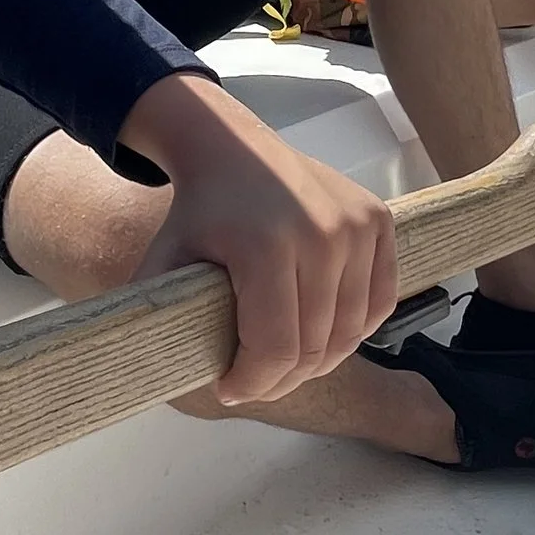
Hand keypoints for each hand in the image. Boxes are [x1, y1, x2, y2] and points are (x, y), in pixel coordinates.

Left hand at [121, 75, 397, 403]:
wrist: (232, 146)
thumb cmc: (198, 211)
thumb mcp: (164, 261)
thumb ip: (160, 314)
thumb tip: (155, 374)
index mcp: (265, 246)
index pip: (275, 348)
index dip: (253, 383)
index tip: (229, 388)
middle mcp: (322, 234)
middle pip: (316, 347)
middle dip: (282, 379)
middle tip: (255, 382)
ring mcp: (356, 226)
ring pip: (351, 332)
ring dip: (319, 361)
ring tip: (286, 362)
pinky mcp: (377, 221)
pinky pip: (379, 302)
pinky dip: (354, 329)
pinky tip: (322, 332)